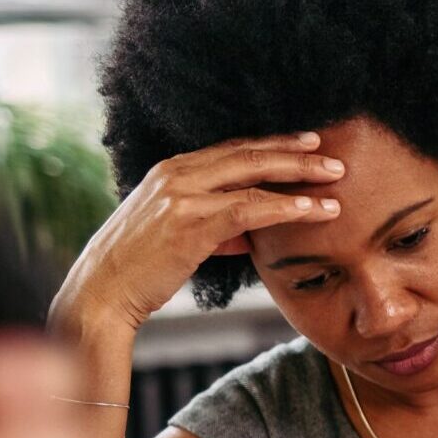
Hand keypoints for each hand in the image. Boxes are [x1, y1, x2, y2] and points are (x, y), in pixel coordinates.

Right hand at [51, 132, 345, 343]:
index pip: (232, 149)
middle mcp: (175, 174)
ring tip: (335, 180)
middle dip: (295, 153)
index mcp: (171, 170)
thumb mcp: (179, 237)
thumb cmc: (140, 269)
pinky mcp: (188, 222)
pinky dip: (283, 207)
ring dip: (299, 176)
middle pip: (248, 153)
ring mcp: (180, 195)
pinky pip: (247, 208)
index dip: (273, 145)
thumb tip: (249, 234)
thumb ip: (216, 228)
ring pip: (252, 175)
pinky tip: (311, 210)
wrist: (101, 292)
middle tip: (333, 157)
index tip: (309, 145)